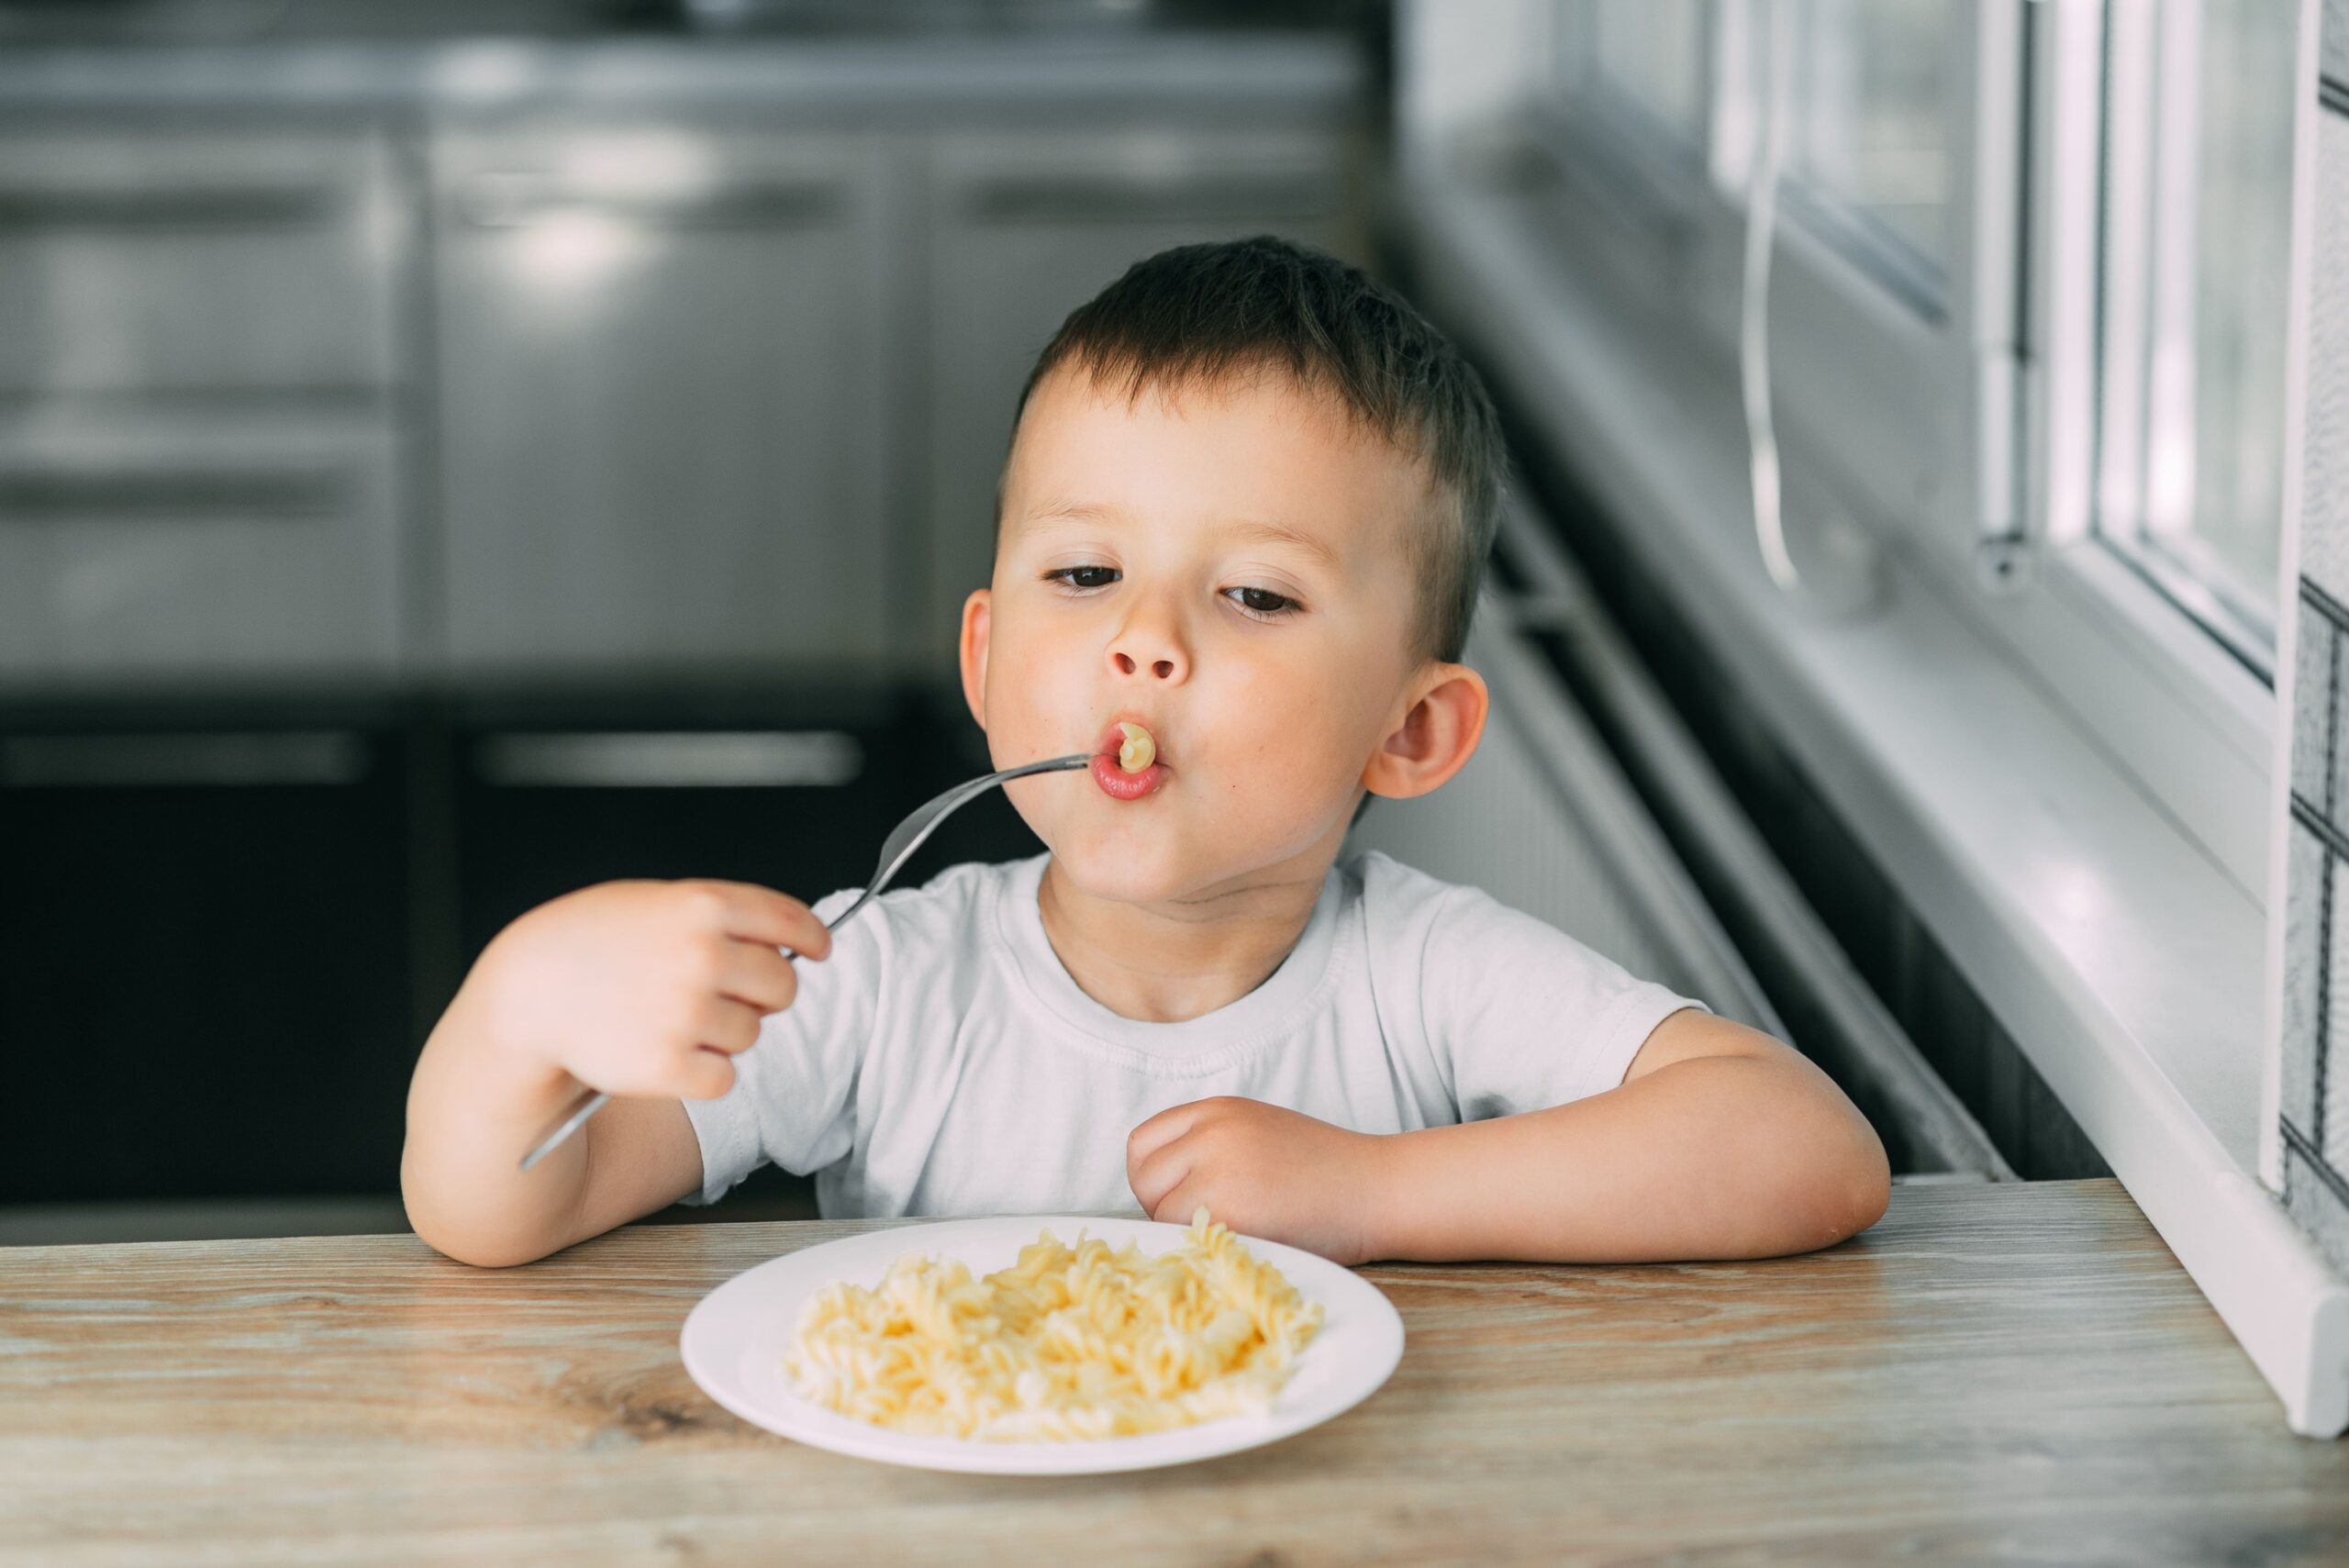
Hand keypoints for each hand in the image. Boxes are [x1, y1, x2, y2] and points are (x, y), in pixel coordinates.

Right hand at [464, 879, 829, 1100]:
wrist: (528, 991)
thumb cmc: (590, 941)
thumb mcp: (652, 902)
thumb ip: (717, 916)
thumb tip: (787, 941)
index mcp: (703, 905)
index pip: (789, 920)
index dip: (813, 938)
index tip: (819, 950)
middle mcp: (703, 955)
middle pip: (783, 985)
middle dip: (765, 994)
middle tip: (727, 995)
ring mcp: (687, 1011)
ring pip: (752, 1034)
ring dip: (725, 1033)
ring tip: (673, 1018)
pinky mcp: (669, 1065)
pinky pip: (724, 1078)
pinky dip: (703, 1072)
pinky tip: (667, 1052)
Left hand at [1125, 1096, 1387, 1265]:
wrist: (1380, 1188)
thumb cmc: (1324, 1173)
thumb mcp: (1258, 1133)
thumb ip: (1208, 1146)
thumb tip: (1158, 1189)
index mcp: (1216, 1109)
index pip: (1143, 1145)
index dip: (1157, 1179)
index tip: (1186, 1197)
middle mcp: (1211, 1132)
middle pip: (1144, 1180)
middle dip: (1166, 1207)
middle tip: (1213, 1221)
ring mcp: (1218, 1169)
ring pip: (1161, 1214)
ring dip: (1187, 1232)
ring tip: (1238, 1230)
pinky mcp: (1231, 1210)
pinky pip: (1187, 1239)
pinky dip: (1207, 1248)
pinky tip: (1246, 1242)